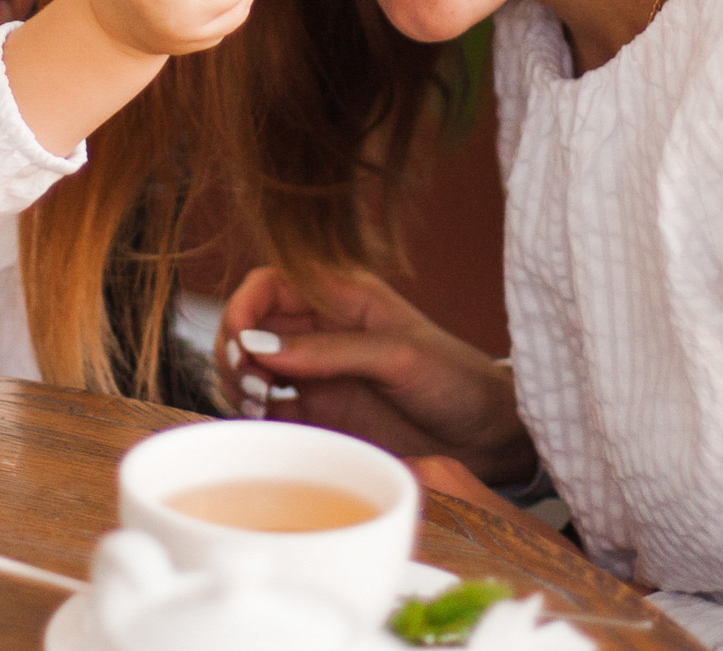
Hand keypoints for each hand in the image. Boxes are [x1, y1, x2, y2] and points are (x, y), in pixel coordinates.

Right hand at [217, 265, 536, 484]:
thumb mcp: (398, 356)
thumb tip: (257, 345)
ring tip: (256, 407)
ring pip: (249, 369)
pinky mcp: (318, 417)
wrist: (489, 438)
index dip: (242, 306)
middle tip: (249, 384)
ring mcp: (316, 375)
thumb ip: (328, 350)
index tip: (240, 342)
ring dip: (237, 385)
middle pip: (249, 327)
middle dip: (233, 350)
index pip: (269, 284)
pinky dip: (252, 419)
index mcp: (341, 295)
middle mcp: (320, 331)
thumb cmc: (458, 381)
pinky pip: (267, 412)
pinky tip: (261, 428)